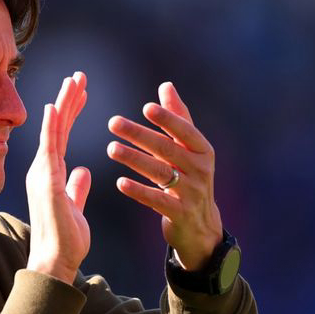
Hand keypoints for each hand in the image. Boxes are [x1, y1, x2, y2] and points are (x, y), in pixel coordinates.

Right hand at [26, 71, 90, 283]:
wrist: (54, 261)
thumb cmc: (64, 241)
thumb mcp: (75, 207)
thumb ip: (77, 187)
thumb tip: (83, 170)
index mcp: (51, 174)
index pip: (63, 136)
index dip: (71, 113)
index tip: (81, 93)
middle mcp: (44, 170)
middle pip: (58, 128)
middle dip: (69, 100)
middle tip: (79, 76)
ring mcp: (43, 174)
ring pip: (53, 131)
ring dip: (63, 104)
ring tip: (74, 80)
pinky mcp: (46, 181)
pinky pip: (49, 148)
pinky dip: (51, 126)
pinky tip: (55, 106)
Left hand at [107, 82, 223, 270]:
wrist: (201, 227)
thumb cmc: (191, 180)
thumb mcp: (190, 151)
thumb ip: (178, 119)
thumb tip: (166, 86)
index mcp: (203, 151)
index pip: (185, 131)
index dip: (167, 119)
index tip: (146, 107)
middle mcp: (200, 170)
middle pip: (167, 148)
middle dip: (139, 134)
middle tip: (113, 122)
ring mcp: (192, 193)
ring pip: (159, 172)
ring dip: (134, 159)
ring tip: (111, 148)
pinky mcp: (180, 213)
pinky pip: (156, 200)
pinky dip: (138, 191)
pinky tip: (119, 182)